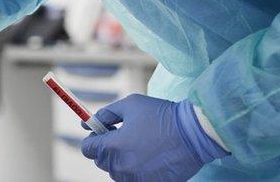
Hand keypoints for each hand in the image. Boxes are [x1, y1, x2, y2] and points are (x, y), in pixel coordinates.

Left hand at [81, 95, 227, 181]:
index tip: (103, 133)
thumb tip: (86, 124)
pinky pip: (133, 179)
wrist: (193, 133)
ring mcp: (136, 179)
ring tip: (139, 146)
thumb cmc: (161, 115)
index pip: (88, 149)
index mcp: (112, 146)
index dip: (93, 139)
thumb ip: (105, 114)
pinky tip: (149, 157)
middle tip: (124, 136)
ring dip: (122, 161)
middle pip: (101, 161)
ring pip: (117, 172)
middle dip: (108, 149)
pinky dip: (137, 170)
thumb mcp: (129, 105)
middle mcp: (121, 166)